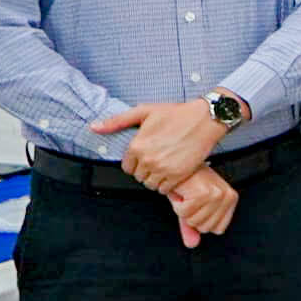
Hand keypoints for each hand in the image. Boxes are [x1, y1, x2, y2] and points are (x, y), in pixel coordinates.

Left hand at [99, 98, 223, 189]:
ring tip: (166, 167)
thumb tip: (94, 127)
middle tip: (158, 160)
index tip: (147, 156)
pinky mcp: (178, 175)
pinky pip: (165, 189)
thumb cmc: (177, 113)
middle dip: (146, 171)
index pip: (127, 167)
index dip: (136, 162)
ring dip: (156, 179)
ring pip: (150, 185)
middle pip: (138, 177)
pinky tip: (174, 172)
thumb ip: (117, 121)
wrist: (205, 118)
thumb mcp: (144, 111)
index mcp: (137, 145)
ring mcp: (163, 168)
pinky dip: (168, 184)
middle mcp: (148, 159)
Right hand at [165, 167, 239, 248]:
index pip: (217, 229)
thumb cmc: (187, 183)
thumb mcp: (192, 207)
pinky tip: (181, 192)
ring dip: (183, 210)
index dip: (201, 221)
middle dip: (191, 216)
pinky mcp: (203, 193)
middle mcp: (227, 197)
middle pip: (205, 228)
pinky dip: (177, 204)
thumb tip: (193, 245)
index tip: (197, 205)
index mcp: (231, 199)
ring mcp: (217, 195)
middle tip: (190, 199)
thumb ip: (193, 227)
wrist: (177, 162)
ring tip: (186, 195)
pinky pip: (184, 213)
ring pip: (194, 222)